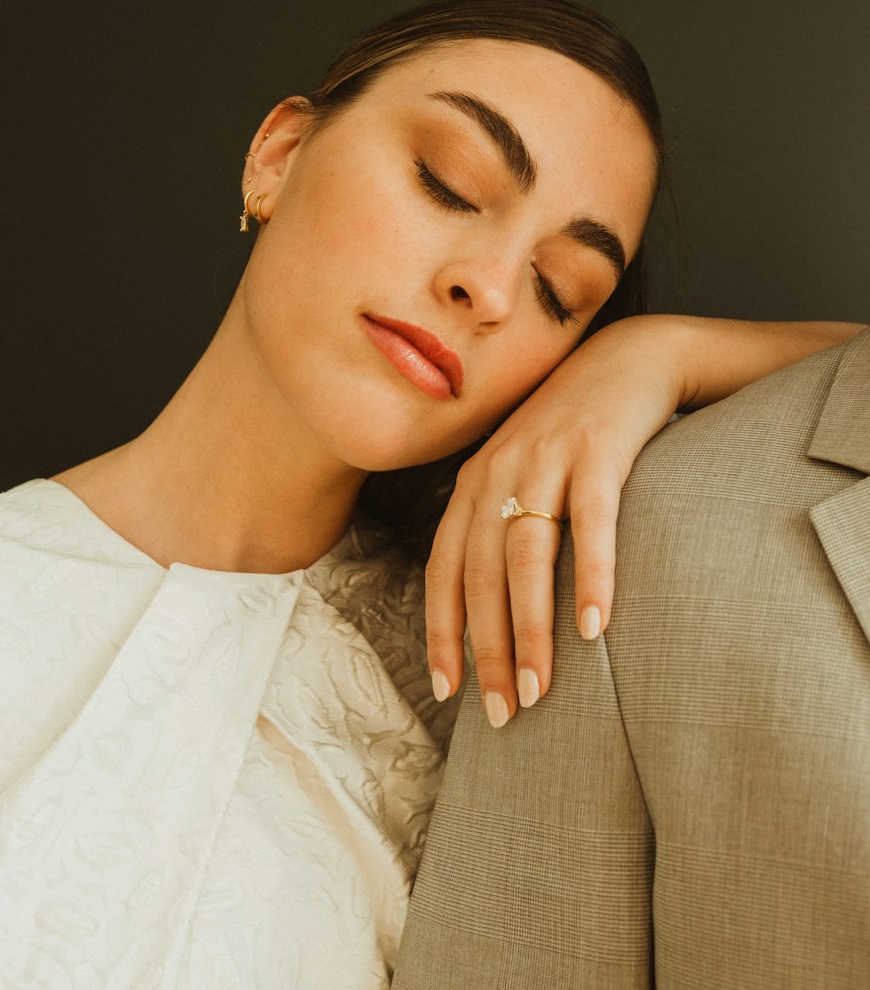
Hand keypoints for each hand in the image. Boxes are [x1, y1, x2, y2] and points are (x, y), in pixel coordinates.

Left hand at [424, 315, 683, 726]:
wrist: (629, 359)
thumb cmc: (573, 430)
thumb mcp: (522, 469)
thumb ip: (501, 523)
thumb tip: (493, 609)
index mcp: (473, 483)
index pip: (443, 568)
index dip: (443, 631)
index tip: (449, 690)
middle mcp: (499, 471)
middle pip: (481, 573)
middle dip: (488, 649)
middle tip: (504, 712)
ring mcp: (546, 459)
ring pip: (526, 556)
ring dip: (532, 628)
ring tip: (542, 688)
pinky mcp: (598, 452)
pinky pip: (591, 524)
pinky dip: (591, 576)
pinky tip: (595, 626)